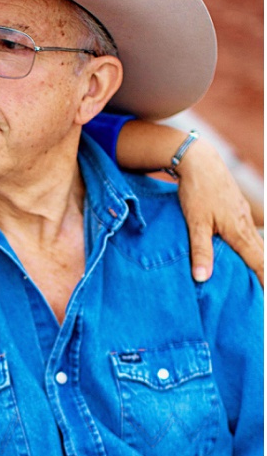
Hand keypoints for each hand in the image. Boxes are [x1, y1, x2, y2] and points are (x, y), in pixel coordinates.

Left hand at [176, 137, 263, 285]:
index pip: (258, 262)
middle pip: (262, 254)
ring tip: (259, 278)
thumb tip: (202, 278)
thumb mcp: (196, 223)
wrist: (199, 161)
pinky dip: (252, 248)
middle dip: (265, 272)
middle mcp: (245, 224)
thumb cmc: (197, 191)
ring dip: (259, 261)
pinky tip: (246, 254)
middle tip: (263, 291)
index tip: (266, 294)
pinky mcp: (236, 211)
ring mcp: (242, 217)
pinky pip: (249, 234)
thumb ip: (200, 251)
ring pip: (256, 244)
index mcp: (238, 231)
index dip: (265, 279)